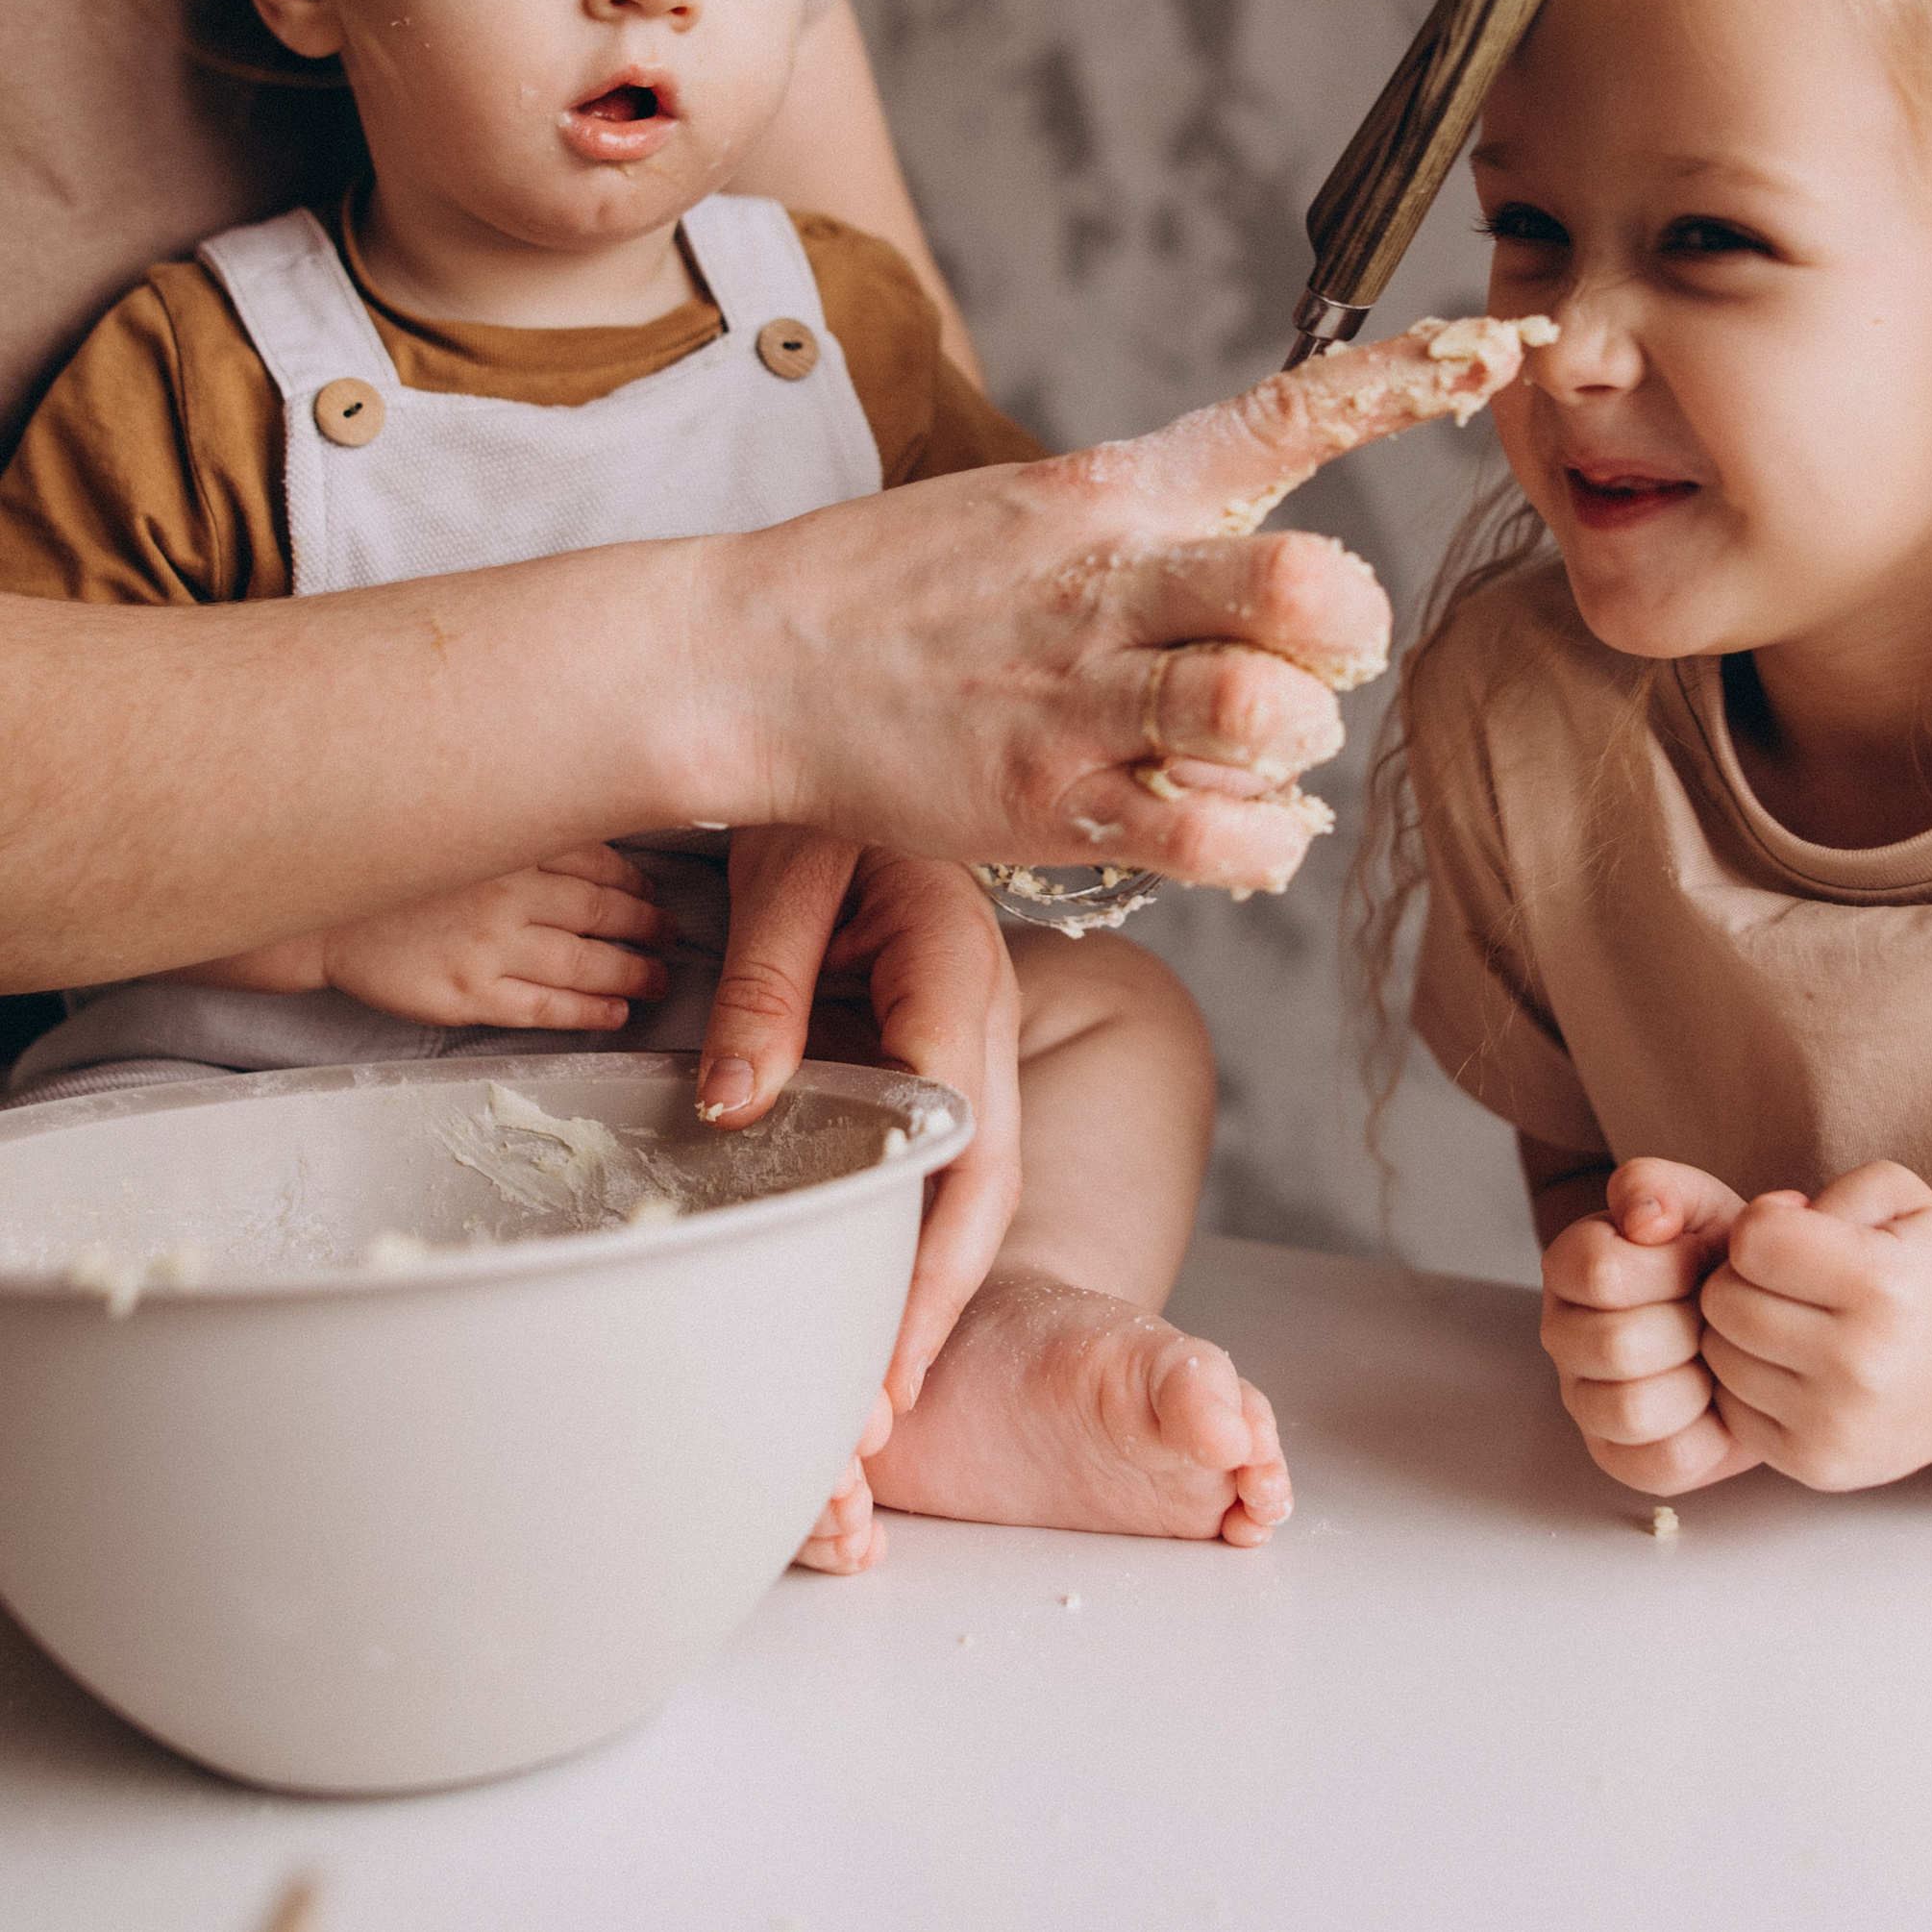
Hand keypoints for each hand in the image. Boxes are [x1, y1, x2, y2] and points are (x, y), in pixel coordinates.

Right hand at [165, 844, 671, 1029]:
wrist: (312, 911)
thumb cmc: (390, 865)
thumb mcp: (461, 822)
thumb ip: (518, 822)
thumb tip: (588, 804)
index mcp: (511, 844)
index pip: (601, 862)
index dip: (639, 882)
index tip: (658, 891)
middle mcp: (510, 892)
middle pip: (605, 912)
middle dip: (648, 926)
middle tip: (671, 935)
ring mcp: (490, 946)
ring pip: (586, 961)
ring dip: (633, 971)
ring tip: (657, 977)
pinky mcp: (467, 994)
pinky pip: (545, 1005)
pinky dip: (589, 1009)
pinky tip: (615, 1010)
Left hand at [695, 837, 1020, 1414]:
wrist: (844, 728)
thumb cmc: (814, 791)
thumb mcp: (781, 868)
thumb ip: (764, 983)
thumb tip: (735, 1106)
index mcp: (956, 962)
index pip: (959, 1125)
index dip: (930, 1247)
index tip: (885, 1343)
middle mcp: (985, 1011)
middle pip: (987, 1178)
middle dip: (939, 1302)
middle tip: (879, 1414)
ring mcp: (974, 1034)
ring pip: (976, 1179)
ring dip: (931, 1286)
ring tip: (876, 1392)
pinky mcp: (943, 1047)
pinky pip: (946, 1155)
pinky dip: (917, 1236)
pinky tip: (871, 1300)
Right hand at [715, 320, 1537, 895]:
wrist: (744, 659)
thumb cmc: (891, 586)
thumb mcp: (1025, 503)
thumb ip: (1149, 516)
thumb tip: (1271, 562)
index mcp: (1115, 488)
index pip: (1284, 414)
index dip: (1404, 384)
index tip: (1494, 355)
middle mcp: (1113, 580)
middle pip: (1309, 584)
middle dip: (1347, 630)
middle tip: (1314, 656)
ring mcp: (1082, 695)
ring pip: (1269, 713)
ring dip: (1293, 741)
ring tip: (1249, 750)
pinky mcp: (1053, 800)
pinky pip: (1214, 833)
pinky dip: (1257, 842)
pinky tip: (1227, 825)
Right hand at [1540, 1157, 1760, 1496]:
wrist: (1754, 1317)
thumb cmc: (1716, 1260)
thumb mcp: (1698, 1203)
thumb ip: (1660, 1187)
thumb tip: (1643, 1221)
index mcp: (1568, 1266)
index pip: (1602, 1272)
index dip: (1673, 1268)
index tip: (1704, 1260)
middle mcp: (1561, 1335)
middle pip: (1616, 1346)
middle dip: (1690, 1329)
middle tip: (1717, 1317)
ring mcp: (1584, 1401)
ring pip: (1631, 1409)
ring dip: (1695, 1383)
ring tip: (1716, 1360)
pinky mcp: (1620, 1457)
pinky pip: (1660, 1462)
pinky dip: (1705, 1436)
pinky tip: (1717, 1403)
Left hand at [1698, 1162, 1931, 1490]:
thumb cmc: (1925, 1275)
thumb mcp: (1902, 1200)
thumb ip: (1835, 1191)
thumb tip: (1770, 1223)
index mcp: (1884, 1285)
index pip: (1756, 1241)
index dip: (1761, 1227)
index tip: (1791, 1237)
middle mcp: (1863, 1362)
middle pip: (1724, 1301)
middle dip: (1741, 1280)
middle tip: (1782, 1284)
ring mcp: (1838, 1423)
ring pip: (1718, 1356)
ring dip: (1737, 1333)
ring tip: (1786, 1325)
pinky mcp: (1817, 1465)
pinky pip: (1730, 1409)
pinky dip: (1745, 1385)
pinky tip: (1787, 1371)